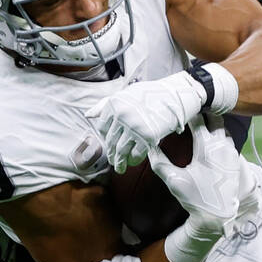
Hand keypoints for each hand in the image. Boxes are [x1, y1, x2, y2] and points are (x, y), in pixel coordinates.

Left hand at [86, 72, 204, 172]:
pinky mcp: (148, 137)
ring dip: (120, 162)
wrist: (174, 95)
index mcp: (114, 105)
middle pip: (111, 141)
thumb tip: (88, 115)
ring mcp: (134, 127)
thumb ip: (105, 105)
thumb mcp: (125, 94)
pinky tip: (133, 162)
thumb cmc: (150, 94)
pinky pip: (137, 154)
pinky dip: (134, 160)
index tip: (110, 144)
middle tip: (113, 161)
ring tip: (120, 167)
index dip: (105, 138)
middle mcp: (122, 116)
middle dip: (112, 153)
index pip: (102, 127)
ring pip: (122, 150)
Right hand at [148, 121, 240, 233]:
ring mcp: (231, 152)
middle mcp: (222, 146)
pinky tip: (209, 140)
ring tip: (199, 123)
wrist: (218, 216)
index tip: (180, 108)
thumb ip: (159, 162)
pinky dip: (219, 135)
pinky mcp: (235, 160)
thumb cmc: (195, 198)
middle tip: (191, 111)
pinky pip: (228, 140)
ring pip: (223, 128)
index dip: (188, 113)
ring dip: (212, 124)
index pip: (198, 120)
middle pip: (215, 118)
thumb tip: (148, 147)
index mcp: (207, 147)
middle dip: (204, 113)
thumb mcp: (174, 180)